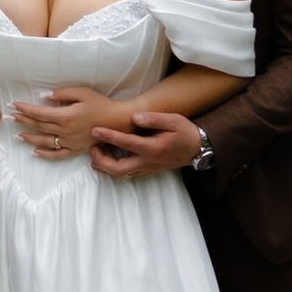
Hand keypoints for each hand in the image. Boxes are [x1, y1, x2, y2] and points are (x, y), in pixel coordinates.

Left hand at [13, 84, 136, 160]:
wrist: (117, 121)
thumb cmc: (101, 104)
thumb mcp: (83, 92)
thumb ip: (62, 93)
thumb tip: (44, 96)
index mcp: (66, 116)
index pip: (39, 113)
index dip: (25, 109)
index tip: (14, 105)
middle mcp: (65, 131)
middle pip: (39, 126)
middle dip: (22, 121)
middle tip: (8, 118)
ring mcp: (70, 142)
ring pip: (44, 141)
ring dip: (29, 138)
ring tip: (17, 136)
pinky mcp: (76, 149)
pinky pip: (57, 155)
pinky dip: (45, 154)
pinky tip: (35, 152)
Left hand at [89, 106, 207, 180]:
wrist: (198, 148)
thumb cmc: (185, 132)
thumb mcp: (173, 120)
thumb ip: (153, 119)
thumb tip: (134, 117)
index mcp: (153, 148)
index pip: (126, 143)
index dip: (108, 136)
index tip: (95, 130)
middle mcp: (148, 161)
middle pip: (118, 169)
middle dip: (101, 161)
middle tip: (92, 149)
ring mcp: (148, 168)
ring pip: (122, 174)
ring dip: (106, 167)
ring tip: (97, 154)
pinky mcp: (149, 171)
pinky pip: (128, 174)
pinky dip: (115, 168)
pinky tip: (111, 159)